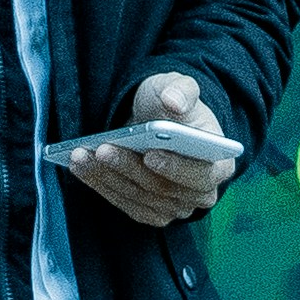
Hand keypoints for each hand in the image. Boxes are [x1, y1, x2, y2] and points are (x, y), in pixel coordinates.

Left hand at [67, 71, 236, 228]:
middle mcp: (200, 193)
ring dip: (107, 176)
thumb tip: (174, 102)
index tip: (150, 155)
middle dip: (129, 168)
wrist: (155, 122)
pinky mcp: (149, 212)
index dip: (177, 168)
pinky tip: (80, 166)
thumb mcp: (178, 86)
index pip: (202, 174)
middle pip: (163, 188)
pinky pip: (123, 203)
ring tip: (82, 155)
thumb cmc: (171, 106)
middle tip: (103, 149)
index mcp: (219, 164)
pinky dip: (100, 184)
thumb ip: (182, 90)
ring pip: (138, 196)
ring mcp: (175, 207)